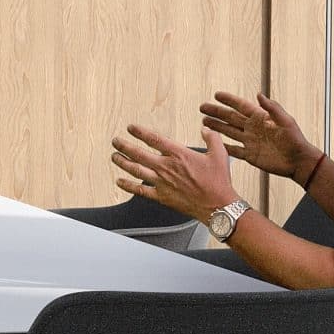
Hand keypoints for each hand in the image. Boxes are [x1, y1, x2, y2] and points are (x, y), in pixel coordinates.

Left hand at [113, 126, 236, 223]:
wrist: (217, 205)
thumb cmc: (218, 181)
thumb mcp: (219, 154)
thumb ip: (212, 138)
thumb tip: (205, 129)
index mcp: (178, 154)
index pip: (154, 139)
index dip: (140, 132)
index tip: (130, 128)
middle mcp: (166, 167)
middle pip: (138, 154)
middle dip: (124, 146)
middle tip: (115, 141)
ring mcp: (162, 182)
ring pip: (136, 170)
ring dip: (123, 162)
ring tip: (114, 156)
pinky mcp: (161, 196)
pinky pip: (140, 191)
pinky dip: (128, 186)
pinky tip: (119, 181)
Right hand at [200, 91, 314, 183]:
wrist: (298, 161)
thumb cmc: (295, 139)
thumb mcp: (285, 121)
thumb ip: (272, 108)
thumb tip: (258, 94)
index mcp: (260, 118)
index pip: (241, 106)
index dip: (229, 100)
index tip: (216, 95)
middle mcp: (253, 128)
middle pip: (231, 118)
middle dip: (216, 112)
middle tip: (203, 107)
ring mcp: (250, 142)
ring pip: (229, 132)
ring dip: (217, 126)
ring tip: (204, 121)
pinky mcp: (250, 155)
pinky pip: (234, 150)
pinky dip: (224, 146)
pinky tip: (214, 142)